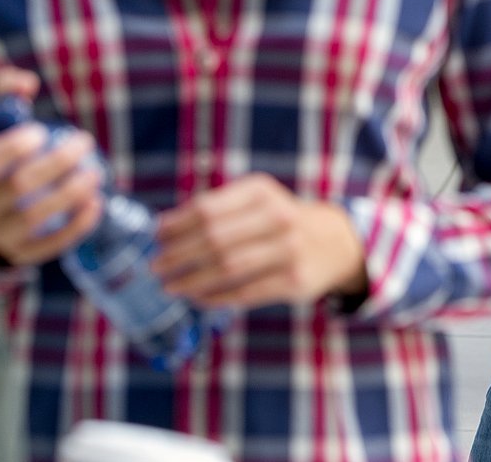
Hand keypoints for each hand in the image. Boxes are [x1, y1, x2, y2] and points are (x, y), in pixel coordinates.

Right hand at [0, 68, 102, 265]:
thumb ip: (5, 95)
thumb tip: (26, 82)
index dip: (13, 148)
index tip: (40, 133)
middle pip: (18, 186)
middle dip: (56, 163)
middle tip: (84, 142)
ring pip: (32, 218)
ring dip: (69, 194)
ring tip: (95, 174)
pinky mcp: (13, 255)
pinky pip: (45, 247)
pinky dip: (74, 228)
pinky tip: (95, 205)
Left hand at [154, 174, 367, 308]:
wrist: (335, 242)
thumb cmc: (280, 220)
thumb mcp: (257, 200)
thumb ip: (216, 209)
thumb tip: (162, 228)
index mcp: (262, 191)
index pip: (208, 208)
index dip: (177, 225)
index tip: (156, 237)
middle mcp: (278, 216)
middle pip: (215, 239)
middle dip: (178, 255)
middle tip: (155, 267)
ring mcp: (289, 250)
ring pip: (228, 268)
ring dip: (191, 280)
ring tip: (169, 286)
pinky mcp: (294, 281)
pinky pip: (245, 292)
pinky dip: (215, 297)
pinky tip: (197, 298)